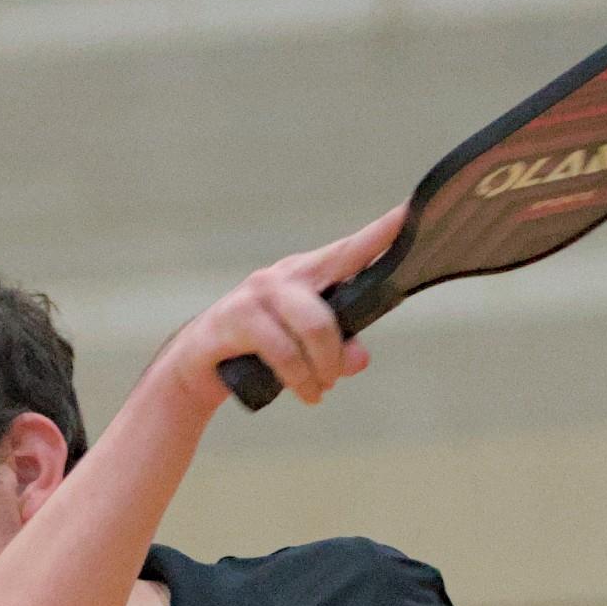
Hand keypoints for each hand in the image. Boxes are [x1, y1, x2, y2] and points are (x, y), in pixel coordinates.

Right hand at [178, 208, 404, 410]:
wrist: (195, 367)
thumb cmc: (258, 352)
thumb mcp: (306, 353)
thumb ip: (339, 351)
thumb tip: (359, 359)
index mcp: (306, 274)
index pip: (351, 250)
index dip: (382, 232)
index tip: (411, 212)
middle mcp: (283, 275)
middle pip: (335, 302)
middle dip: (339, 348)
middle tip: (336, 378)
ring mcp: (256, 294)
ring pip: (313, 328)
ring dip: (321, 369)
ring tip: (319, 391)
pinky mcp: (234, 318)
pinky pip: (282, 351)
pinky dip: (299, 378)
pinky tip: (305, 393)